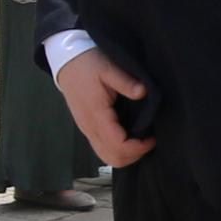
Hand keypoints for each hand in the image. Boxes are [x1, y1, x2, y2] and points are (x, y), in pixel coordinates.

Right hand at [57, 48, 154, 166]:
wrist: (67, 63)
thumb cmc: (88, 64)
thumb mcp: (108, 68)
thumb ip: (126, 82)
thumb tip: (143, 92)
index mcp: (97, 115)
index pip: (118, 145)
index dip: (138, 147)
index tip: (152, 138)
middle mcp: (89, 128)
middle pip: (112, 158)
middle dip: (134, 154)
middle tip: (149, 141)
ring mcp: (86, 130)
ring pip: (106, 156)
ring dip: (126, 155)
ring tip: (141, 140)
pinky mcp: (87, 129)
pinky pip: (102, 149)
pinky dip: (117, 150)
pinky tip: (130, 138)